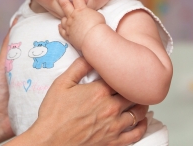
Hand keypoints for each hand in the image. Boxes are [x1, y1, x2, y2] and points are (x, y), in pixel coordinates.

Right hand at [24, 57, 148, 145]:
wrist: (49, 141)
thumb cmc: (53, 115)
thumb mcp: (61, 84)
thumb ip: (78, 67)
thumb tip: (90, 55)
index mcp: (99, 91)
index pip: (120, 77)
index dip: (123, 73)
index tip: (123, 70)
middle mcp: (110, 108)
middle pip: (132, 94)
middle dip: (134, 88)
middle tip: (135, 83)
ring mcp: (114, 126)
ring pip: (138, 112)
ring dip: (141, 104)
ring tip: (140, 99)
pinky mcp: (114, 141)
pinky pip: (136, 133)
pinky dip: (143, 125)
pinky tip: (143, 120)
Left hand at [57, 0, 105, 49]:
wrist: (93, 38)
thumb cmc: (98, 26)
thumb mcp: (97, 15)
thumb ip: (90, 13)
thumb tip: (89, 14)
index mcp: (81, 10)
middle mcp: (73, 16)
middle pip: (65, 4)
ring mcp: (69, 26)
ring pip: (63, 19)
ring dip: (63, 17)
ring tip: (64, 15)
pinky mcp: (68, 35)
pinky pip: (62, 30)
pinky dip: (61, 28)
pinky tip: (60, 26)